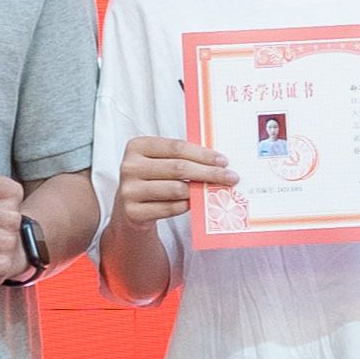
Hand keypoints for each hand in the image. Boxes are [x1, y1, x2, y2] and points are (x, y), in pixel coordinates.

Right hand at [110, 134, 233, 232]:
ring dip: (199, 190)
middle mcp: (129, 166)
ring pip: (175, 189)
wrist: (130, 209)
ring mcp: (129, 190)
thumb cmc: (153, 179)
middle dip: (208, 173)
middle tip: (230, 177)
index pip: (176, 147)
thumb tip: (218, 162)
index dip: (203, 154)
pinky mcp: (133, 212)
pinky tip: (194, 203)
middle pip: (178, 168)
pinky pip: (170, 208)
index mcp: (137, 146)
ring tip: (214, 190)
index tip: (224, 161)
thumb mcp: (160, 162)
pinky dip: (186, 205)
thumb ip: (181, 157)